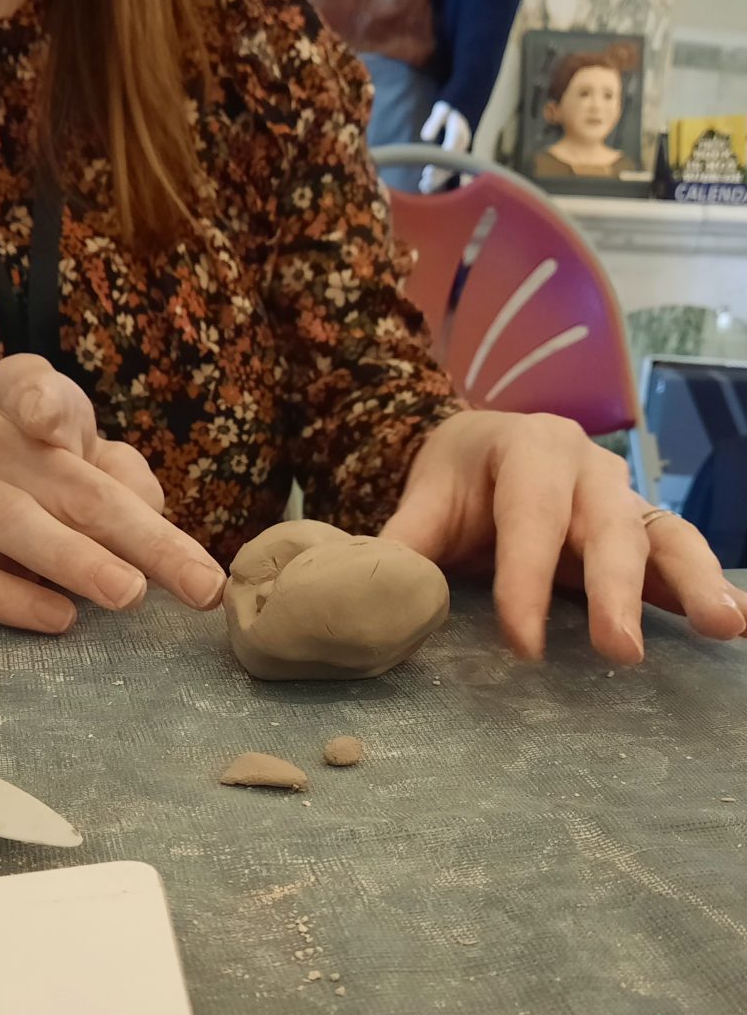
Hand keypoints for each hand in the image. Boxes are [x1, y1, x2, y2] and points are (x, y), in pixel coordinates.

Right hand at [0, 354, 225, 631]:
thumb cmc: (48, 492)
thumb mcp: (96, 474)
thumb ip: (128, 483)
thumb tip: (151, 513)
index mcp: (27, 406)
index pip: (26, 383)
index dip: (37, 399)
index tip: (53, 422)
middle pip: (65, 482)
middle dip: (140, 536)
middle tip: (197, 583)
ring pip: (10, 520)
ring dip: (75, 560)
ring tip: (129, 594)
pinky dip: (9, 598)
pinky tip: (58, 618)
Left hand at [380, 411, 746, 662]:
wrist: (487, 446)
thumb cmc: (458, 475)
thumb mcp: (426, 497)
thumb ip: (405, 542)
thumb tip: (383, 596)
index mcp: (529, 445)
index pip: (529, 516)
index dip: (525, 581)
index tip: (521, 644)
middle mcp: (586, 465)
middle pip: (605, 525)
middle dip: (613, 589)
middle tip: (620, 650)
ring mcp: (620, 495)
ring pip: (661, 534)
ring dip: (693, 581)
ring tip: (723, 625)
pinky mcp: (639, 525)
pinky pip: (677, 550)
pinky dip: (706, 581)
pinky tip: (736, 620)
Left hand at [419, 101, 471, 193]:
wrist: (462, 109)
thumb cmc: (449, 108)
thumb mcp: (441, 110)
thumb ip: (434, 122)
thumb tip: (425, 137)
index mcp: (459, 131)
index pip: (450, 151)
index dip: (440, 163)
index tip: (427, 172)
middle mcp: (463, 144)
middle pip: (451, 164)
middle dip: (438, 175)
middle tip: (424, 183)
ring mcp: (462, 151)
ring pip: (451, 169)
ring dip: (438, 180)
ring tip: (423, 187)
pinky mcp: (459, 156)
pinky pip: (450, 169)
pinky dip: (440, 178)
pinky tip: (427, 186)